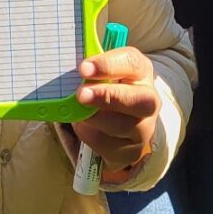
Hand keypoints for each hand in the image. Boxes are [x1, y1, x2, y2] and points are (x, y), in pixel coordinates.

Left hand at [70, 46, 157, 179]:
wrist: (118, 123)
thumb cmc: (105, 88)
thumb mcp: (101, 74)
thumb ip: (90, 69)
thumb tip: (63, 62)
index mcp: (141, 72)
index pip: (132, 63)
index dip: (108, 65)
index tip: (82, 68)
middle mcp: (149, 100)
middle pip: (141, 100)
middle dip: (108, 96)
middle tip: (81, 94)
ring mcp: (144, 128)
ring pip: (123, 126)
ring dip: (95, 118)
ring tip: (77, 112)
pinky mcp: (132, 151)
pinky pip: (109, 146)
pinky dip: (90, 136)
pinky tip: (84, 127)